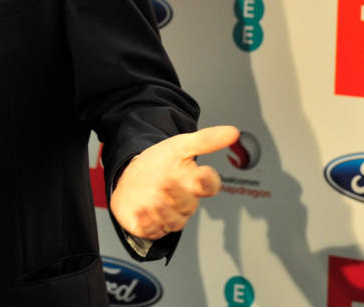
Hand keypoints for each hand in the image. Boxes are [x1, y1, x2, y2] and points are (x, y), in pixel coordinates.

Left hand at [109, 125, 239, 239]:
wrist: (130, 175)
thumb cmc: (160, 163)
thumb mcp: (179, 146)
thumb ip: (205, 140)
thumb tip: (233, 132)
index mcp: (193, 182)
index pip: (210, 186)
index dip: (208, 181)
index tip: (201, 173)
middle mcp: (183, 201)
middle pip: (189, 205)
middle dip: (177, 196)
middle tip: (166, 184)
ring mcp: (168, 216)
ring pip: (174, 222)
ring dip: (163, 213)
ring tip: (152, 200)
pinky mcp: (151, 226)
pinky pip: (153, 231)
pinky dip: (147, 223)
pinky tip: (139, 210)